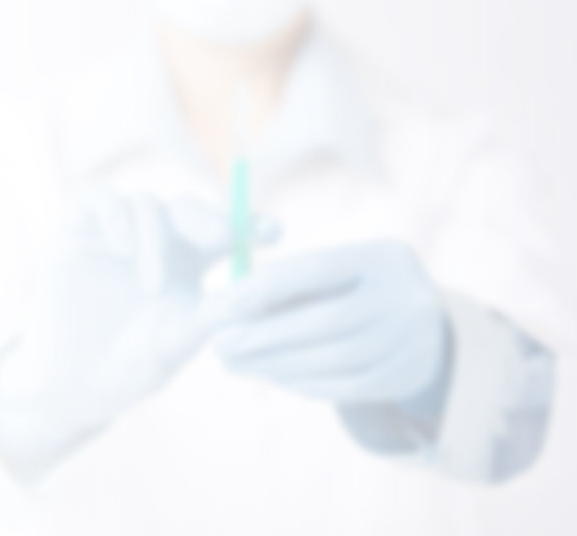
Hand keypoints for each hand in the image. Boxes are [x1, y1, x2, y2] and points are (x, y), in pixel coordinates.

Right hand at [0, 194, 267, 443]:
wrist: (73, 388)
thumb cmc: (132, 369)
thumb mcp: (182, 341)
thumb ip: (217, 312)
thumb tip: (263, 287)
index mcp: (188, 264)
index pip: (225, 231)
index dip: (251, 223)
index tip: (274, 234)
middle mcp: (154, 243)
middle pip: (187, 208)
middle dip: (208, 217)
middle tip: (224, 237)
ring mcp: (113, 235)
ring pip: (145, 203)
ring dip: (155, 236)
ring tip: (152, 286)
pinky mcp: (75, 233)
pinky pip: (97, 200)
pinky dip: (114, 215)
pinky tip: (121, 247)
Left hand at [203, 240, 448, 405]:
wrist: (421, 323)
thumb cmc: (352, 288)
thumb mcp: (331, 271)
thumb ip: (288, 281)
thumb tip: (231, 307)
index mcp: (382, 256)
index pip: (317, 268)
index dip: (268, 286)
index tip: (226, 304)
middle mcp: (408, 296)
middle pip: (326, 320)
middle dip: (266, 335)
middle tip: (221, 345)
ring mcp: (414, 339)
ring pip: (334, 359)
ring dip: (277, 364)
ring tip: (236, 364)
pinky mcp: (408, 375)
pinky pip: (346, 386)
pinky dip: (302, 383)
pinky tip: (270, 376)